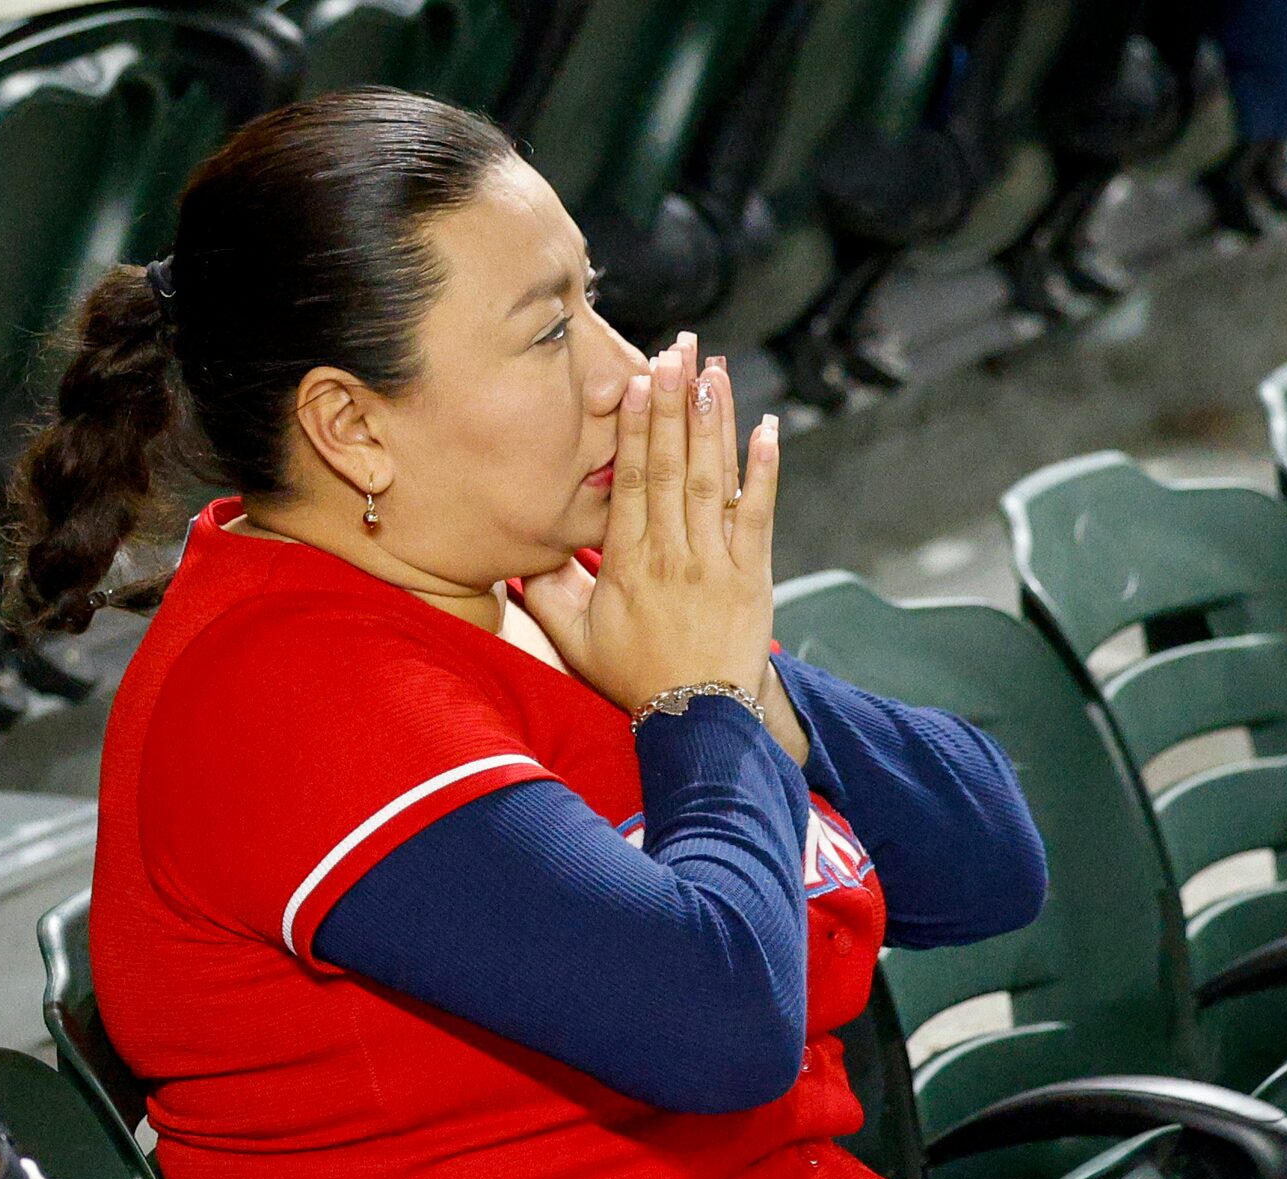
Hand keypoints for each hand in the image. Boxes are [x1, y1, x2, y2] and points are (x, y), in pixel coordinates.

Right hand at [526, 334, 780, 713]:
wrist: (699, 718)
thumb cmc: (633, 677)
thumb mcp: (576, 640)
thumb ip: (547, 594)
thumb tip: (520, 553)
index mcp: (627, 564)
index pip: (630, 483)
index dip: (634, 429)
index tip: (635, 382)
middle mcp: (673, 555)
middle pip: (670, 466)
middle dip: (673, 404)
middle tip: (676, 351)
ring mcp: (716, 561)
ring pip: (712, 479)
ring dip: (713, 421)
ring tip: (712, 371)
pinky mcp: (753, 571)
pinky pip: (758, 512)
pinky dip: (763, 469)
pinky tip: (765, 427)